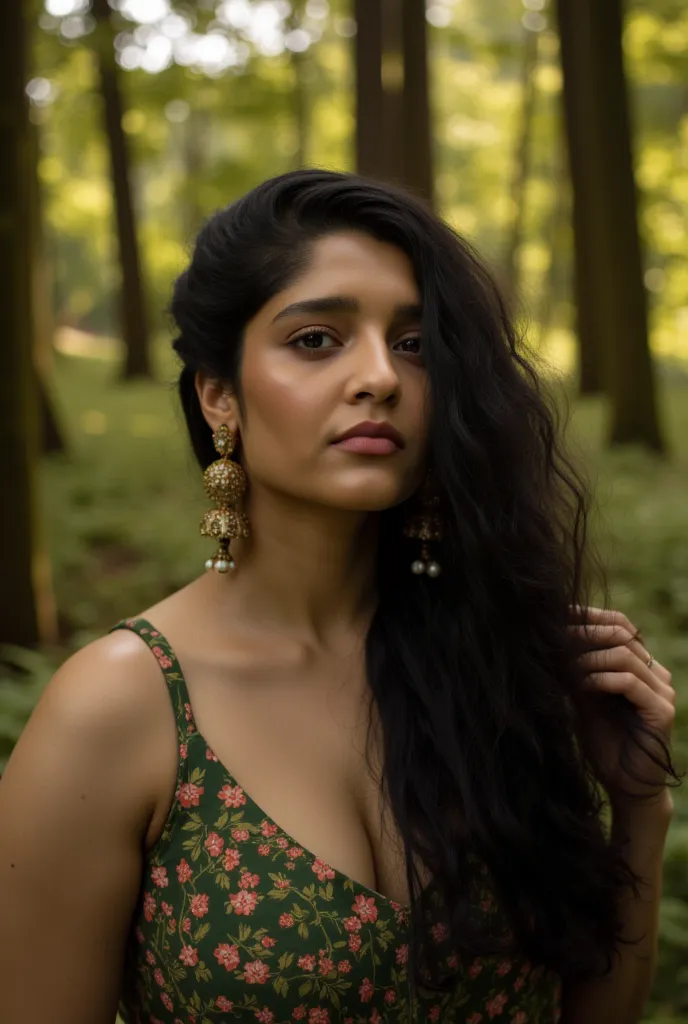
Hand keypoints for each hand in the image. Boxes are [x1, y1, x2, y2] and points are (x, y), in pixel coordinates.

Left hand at [568, 605, 675, 801]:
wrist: (624, 785)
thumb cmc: (602, 742)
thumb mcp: (584, 697)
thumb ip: (576, 669)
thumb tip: (549, 637)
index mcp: (641, 666)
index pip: (620, 624)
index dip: (589, 616)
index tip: (557, 615)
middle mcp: (656, 673)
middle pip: (622, 634)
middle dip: (585, 633)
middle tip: (555, 638)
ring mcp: (663, 690)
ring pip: (624, 654)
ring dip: (589, 657)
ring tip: (564, 666)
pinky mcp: (662, 710)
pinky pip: (630, 681)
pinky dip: (601, 678)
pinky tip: (582, 685)